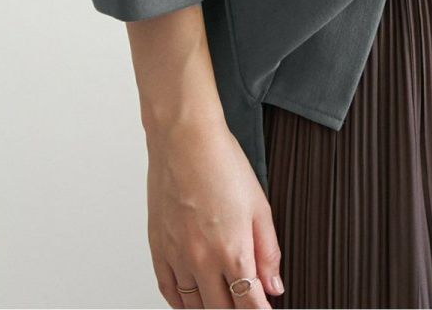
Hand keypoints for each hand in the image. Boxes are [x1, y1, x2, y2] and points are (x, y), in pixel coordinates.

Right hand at [146, 112, 284, 307]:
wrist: (184, 139)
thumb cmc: (222, 163)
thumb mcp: (259, 205)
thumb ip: (268, 251)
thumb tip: (274, 286)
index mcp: (232, 250)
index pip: (249, 304)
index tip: (264, 308)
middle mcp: (201, 260)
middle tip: (247, 301)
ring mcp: (176, 256)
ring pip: (194, 306)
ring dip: (211, 308)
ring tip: (223, 299)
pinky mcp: (157, 249)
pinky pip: (168, 291)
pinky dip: (182, 303)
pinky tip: (193, 300)